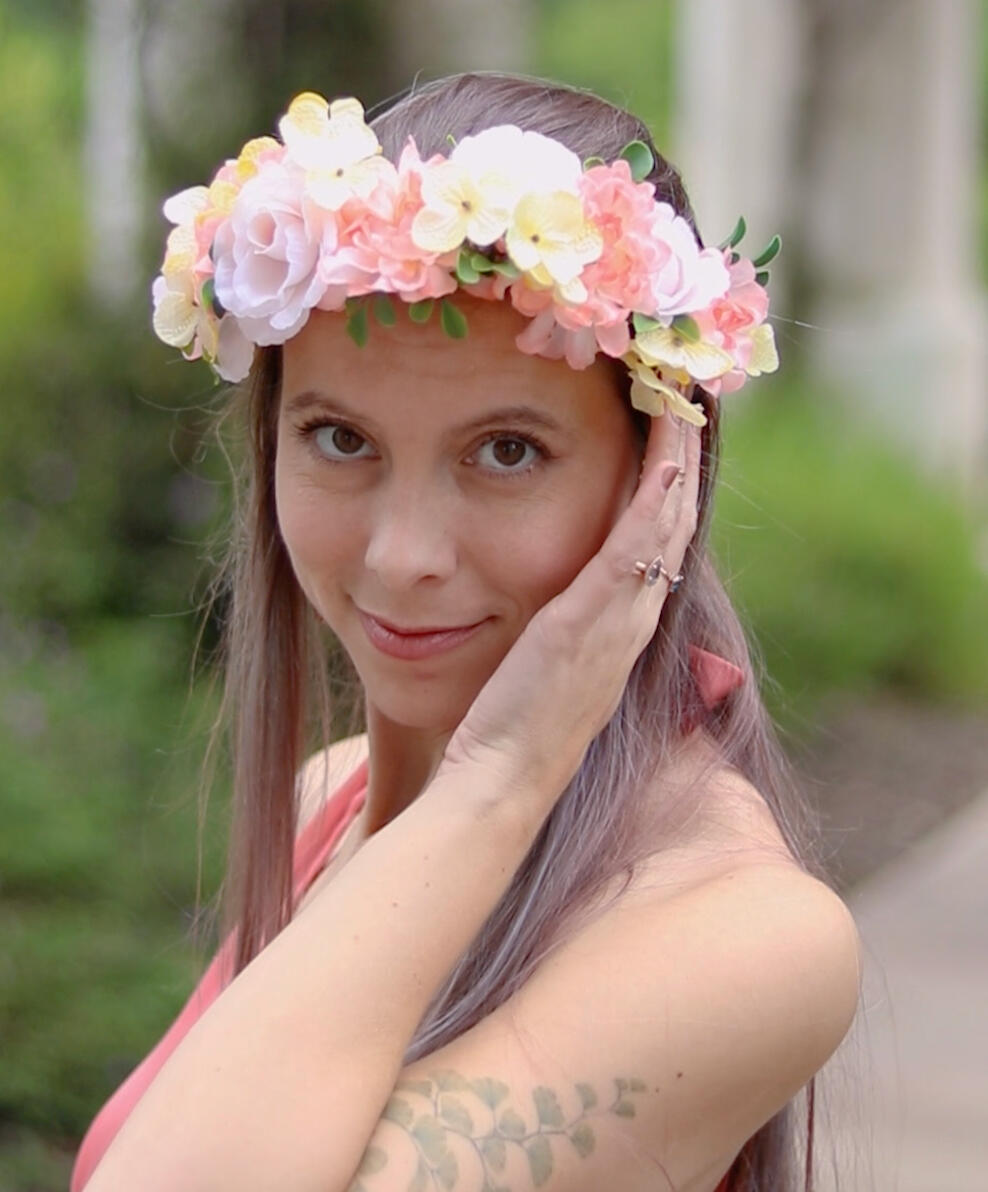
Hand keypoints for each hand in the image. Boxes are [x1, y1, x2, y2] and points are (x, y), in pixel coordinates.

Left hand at [436, 410, 700, 809]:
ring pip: (667, 529)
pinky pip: (635, 548)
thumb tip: (552, 613)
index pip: (662, 551)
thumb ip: (560, 639)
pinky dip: (654, 501)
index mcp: (622, 634)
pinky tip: (665, 458)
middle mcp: (633, 625)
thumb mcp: (546, 674)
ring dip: (680, 466)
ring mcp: (617, 623)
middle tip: (691, 408)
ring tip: (685, 408)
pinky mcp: (587, 621)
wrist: (502, 784)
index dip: (673, 497)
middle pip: (677, 529)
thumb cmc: (510, 733)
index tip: (673, 447)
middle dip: (686, 466)